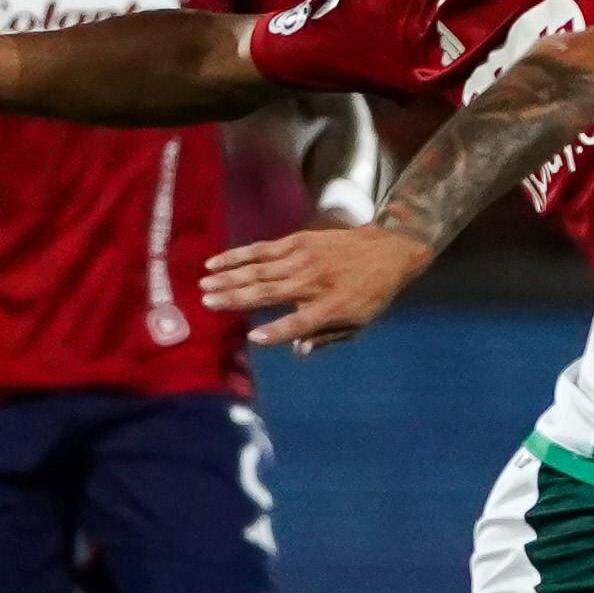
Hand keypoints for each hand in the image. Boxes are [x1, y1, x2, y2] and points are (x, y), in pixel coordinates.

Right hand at [202, 224, 435, 351]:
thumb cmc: (371, 293)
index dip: (277, 332)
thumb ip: (326, 338)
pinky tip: (217, 262)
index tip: (254, 338)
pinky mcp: (297, 241)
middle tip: (207, 304)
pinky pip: (262, 249)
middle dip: (235, 298)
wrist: (389, 248)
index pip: (298, 323)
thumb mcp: (358, 324)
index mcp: (330, 308)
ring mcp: (303, 259)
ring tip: (204, 285)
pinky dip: (238, 255)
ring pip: (259, 269)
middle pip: (268, 292)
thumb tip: (298, 351)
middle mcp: (312, 283)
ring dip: (229, 277)